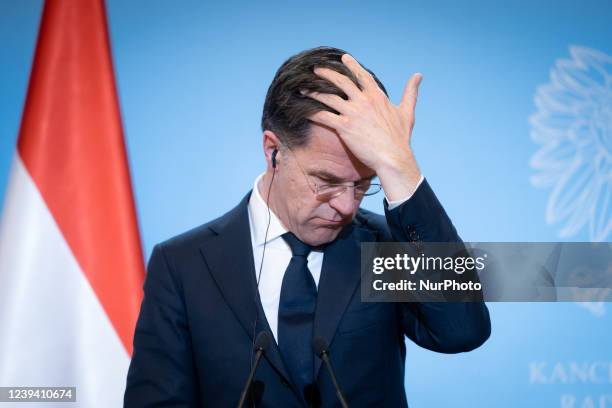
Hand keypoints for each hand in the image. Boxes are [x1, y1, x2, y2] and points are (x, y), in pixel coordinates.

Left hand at [303, 53, 422, 200]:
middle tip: (315, 69)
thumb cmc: (400, 138)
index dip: (351, 65)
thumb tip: (418, 75)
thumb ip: (410, 92)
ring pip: (328, 97)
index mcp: (377, 96)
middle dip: (326, 73)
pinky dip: (312, 111)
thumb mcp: (407, 112)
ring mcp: (353, 113)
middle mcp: (363, 101)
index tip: (343, 58)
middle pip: (341, 81)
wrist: (393, 158)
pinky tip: (303, 109)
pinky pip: (324, 116)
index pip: (362, 75)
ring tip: (303, 88)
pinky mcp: (344, 127)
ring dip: (314, 91)